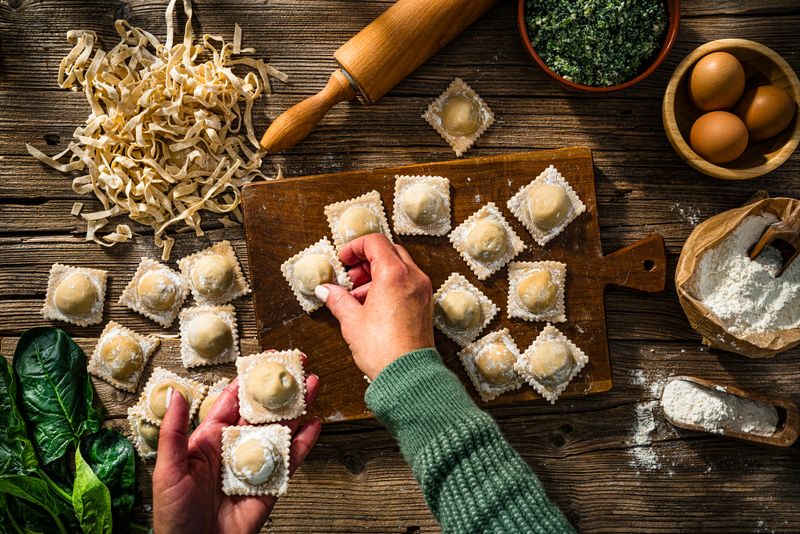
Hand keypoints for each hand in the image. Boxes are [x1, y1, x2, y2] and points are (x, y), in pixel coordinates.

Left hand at [152, 371, 320, 533]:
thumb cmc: (173, 516)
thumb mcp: (168, 469)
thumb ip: (173, 432)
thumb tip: (174, 395)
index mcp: (210, 439)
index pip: (233, 402)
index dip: (249, 381)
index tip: (264, 360)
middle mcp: (235, 448)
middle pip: (263, 412)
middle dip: (281, 389)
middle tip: (298, 366)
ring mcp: (255, 465)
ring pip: (281, 430)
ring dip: (298, 408)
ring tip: (313, 386)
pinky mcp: (271, 485)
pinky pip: (290, 460)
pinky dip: (304, 443)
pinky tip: (314, 425)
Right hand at [316, 233, 433, 379]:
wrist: (408, 376)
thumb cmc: (383, 350)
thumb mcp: (352, 321)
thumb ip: (338, 299)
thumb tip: (326, 290)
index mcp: (394, 274)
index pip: (375, 242)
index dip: (355, 247)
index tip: (343, 259)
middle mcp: (413, 277)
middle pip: (389, 251)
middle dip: (366, 260)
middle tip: (350, 277)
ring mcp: (422, 290)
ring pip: (399, 267)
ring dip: (377, 274)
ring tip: (357, 296)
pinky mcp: (425, 304)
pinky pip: (407, 283)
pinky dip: (390, 285)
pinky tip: (372, 305)